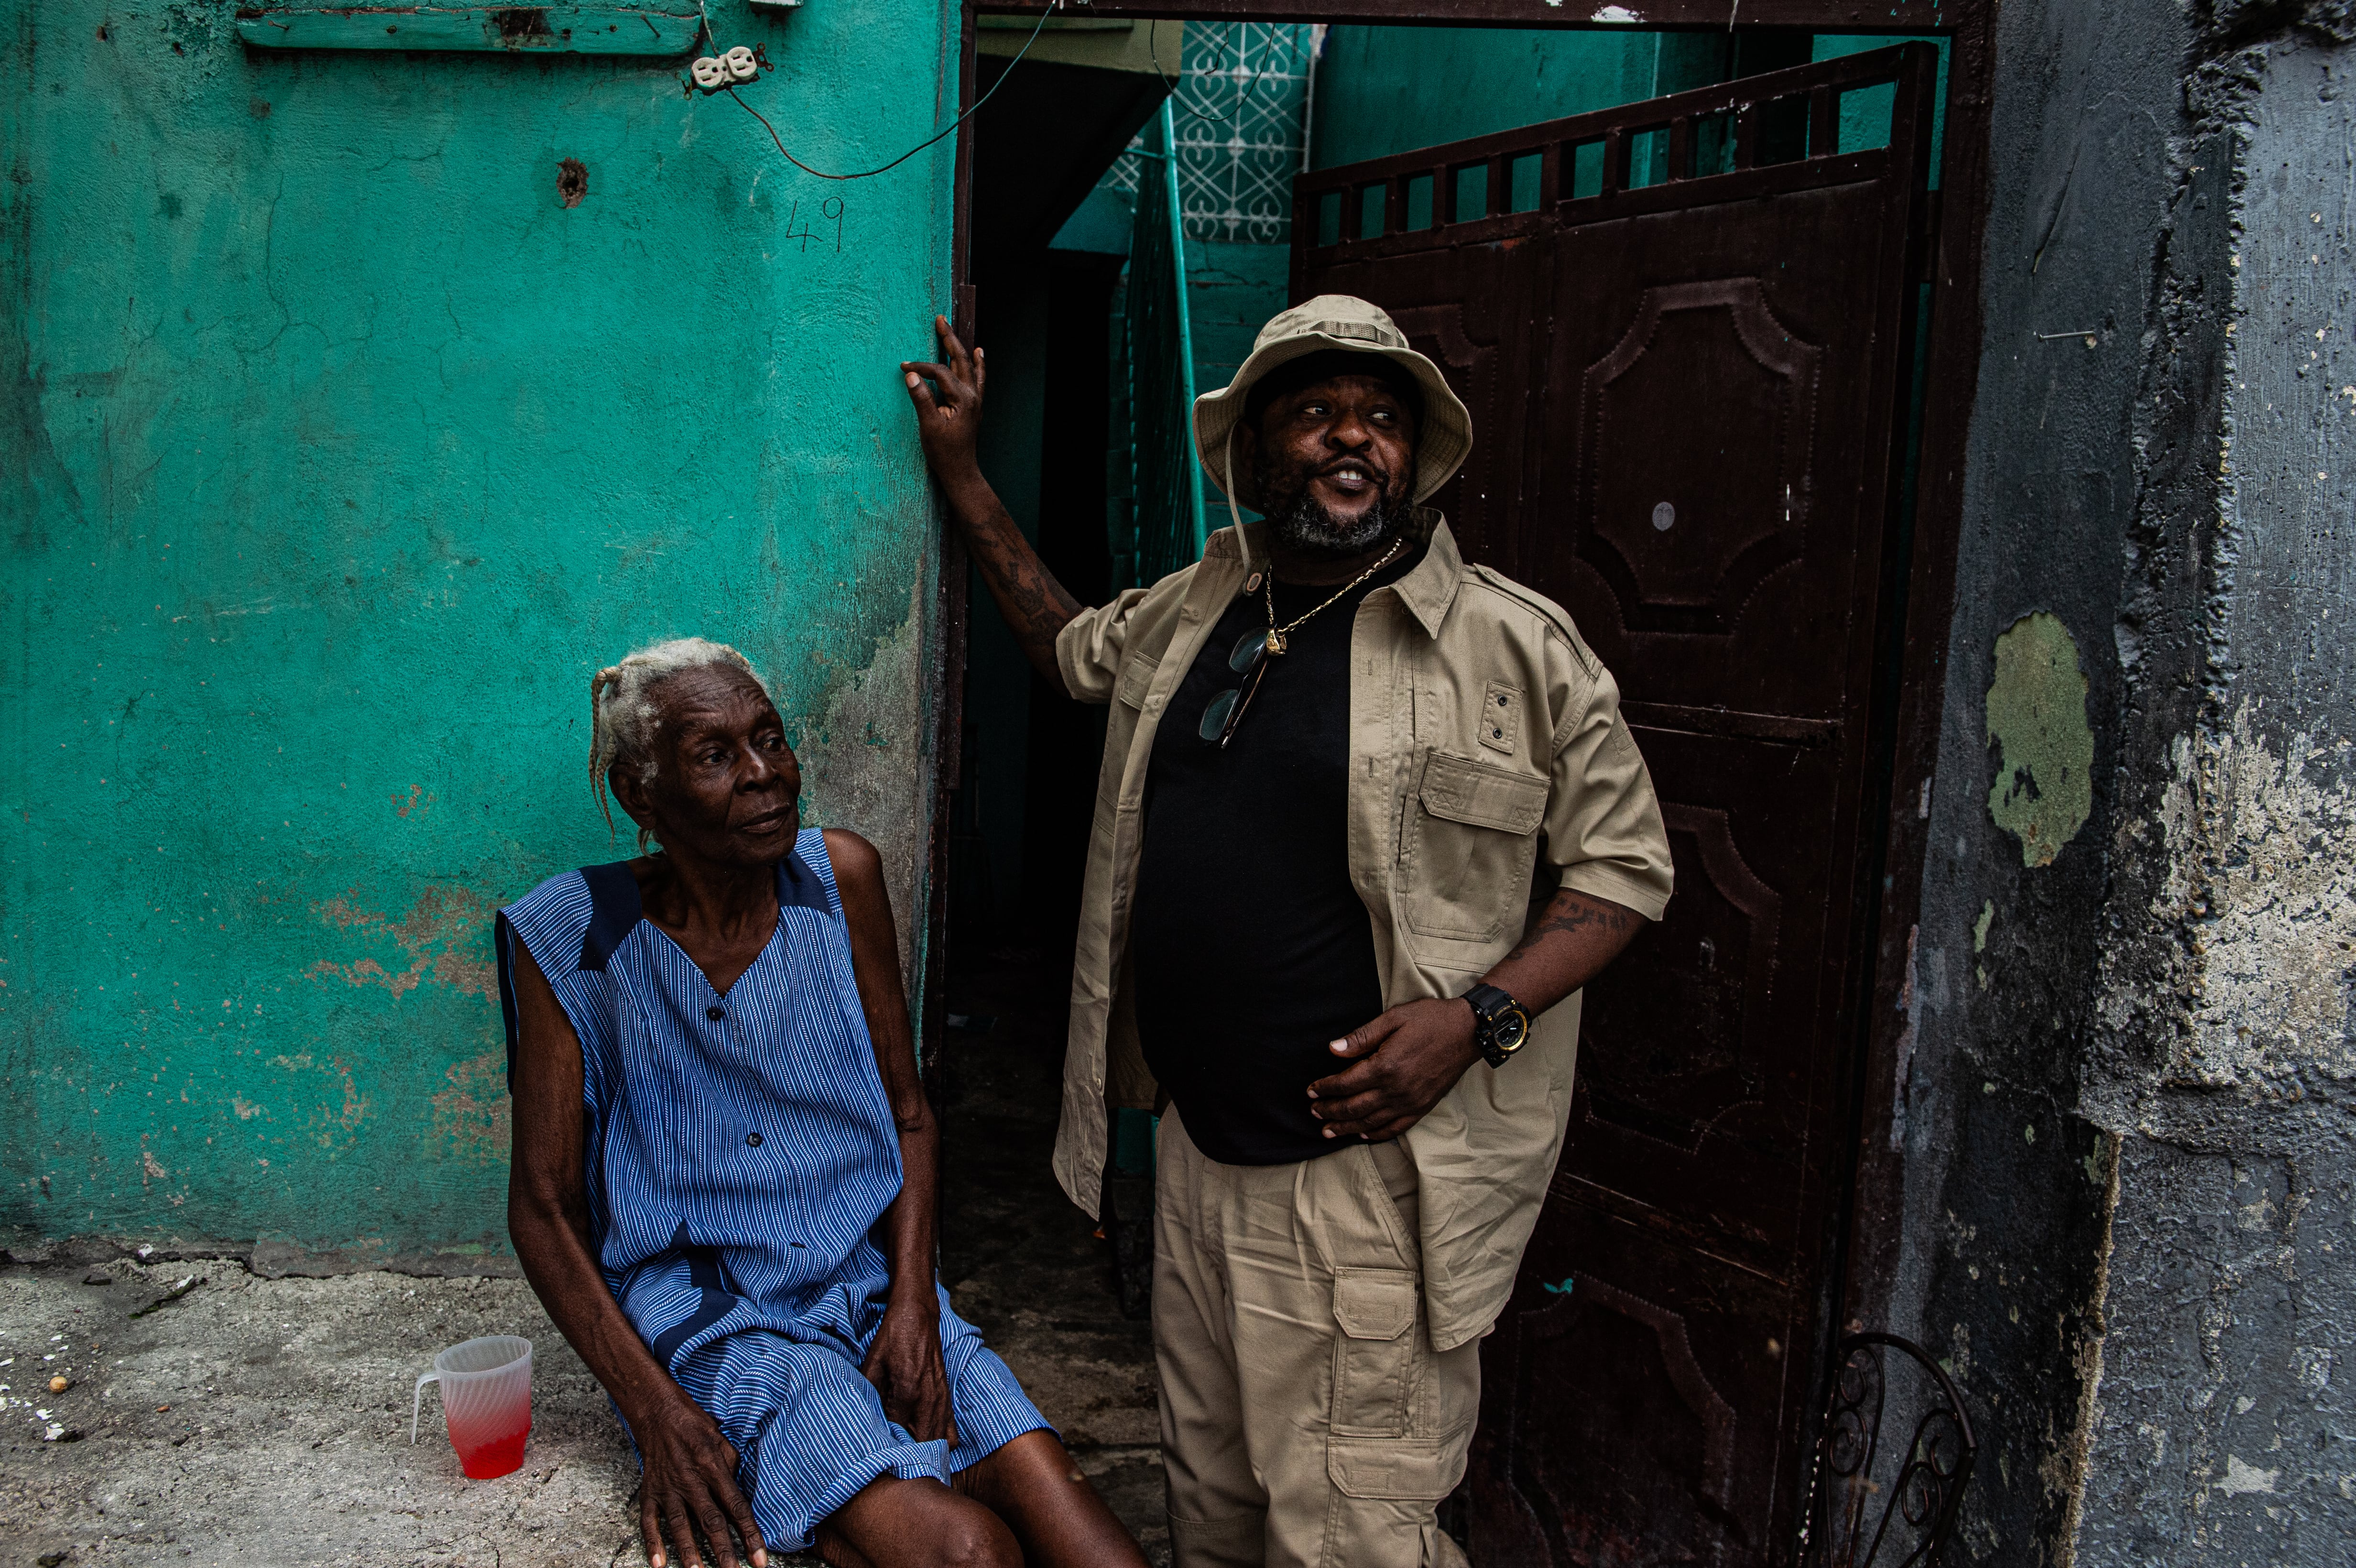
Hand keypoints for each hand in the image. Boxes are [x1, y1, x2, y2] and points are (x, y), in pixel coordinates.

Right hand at [628, 1387, 767, 1567]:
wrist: (658, 1412)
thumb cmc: (695, 1425)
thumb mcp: (722, 1440)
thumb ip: (732, 1469)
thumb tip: (740, 1497)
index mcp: (714, 1467)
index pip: (737, 1507)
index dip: (750, 1535)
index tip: (760, 1559)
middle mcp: (691, 1480)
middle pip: (710, 1521)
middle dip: (724, 1552)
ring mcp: (668, 1488)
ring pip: (681, 1525)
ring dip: (689, 1553)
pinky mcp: (649, 1491)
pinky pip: (650, 1521)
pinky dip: (653, 1543)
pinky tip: (658, 1564)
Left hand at [862, 1291, 958, 1447]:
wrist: (918, 1314)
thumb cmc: (892, 1337)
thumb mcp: (872, 1363)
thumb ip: (869, 1392)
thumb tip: (865, 1418)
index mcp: (906, 1391)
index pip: (898, 1434)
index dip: (889, 1446)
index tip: (880, 1453)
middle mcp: (927, 1398)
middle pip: (923, 1443)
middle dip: (911, 1455)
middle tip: (897, 1459)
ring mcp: (940, 1397)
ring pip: (939, 1439)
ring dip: (926, 1450)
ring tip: (913, 1455)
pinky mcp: (946, 1394)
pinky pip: (950, 1428)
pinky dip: (941, 1439)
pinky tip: (929, 1441)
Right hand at [900, 315, 985, 486]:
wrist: (959, 470)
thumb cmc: (943, 451)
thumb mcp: (928, 426)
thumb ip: (921, 399)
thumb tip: (911, 375)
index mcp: (962, 399)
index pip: (939, 372)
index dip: (921, 367)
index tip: (903, 366)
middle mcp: (972, 396)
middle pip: (960, 360)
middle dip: (949, 339)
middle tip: (940, 320)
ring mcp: (975, 400)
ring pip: (969, 367)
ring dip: (961, 348)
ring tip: (955, 331)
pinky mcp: (973, 405)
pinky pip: (978, 378)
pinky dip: (977, 364)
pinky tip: (978, 354)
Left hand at [1307, 998, 1483, 1141]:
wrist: (1468, 1032)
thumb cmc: (1430, 1020)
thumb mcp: (1393, 1018)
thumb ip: (1362, 1037)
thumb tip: (1333, 1049)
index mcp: (1385, 1066)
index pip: (1345, 1083)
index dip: (1325, 1088)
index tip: (1311, 1091)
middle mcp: (1396, 1089)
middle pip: (1354, 1107)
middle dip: (1331, 1111)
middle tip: (1314, 1112)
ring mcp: (1411, 1101)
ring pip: (1371, 1122)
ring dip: (1347, 1128)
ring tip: (1329, 1130)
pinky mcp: (1423, 1107)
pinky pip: (1396, 1127)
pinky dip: (1377, 1134)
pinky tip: (1364, 1135)